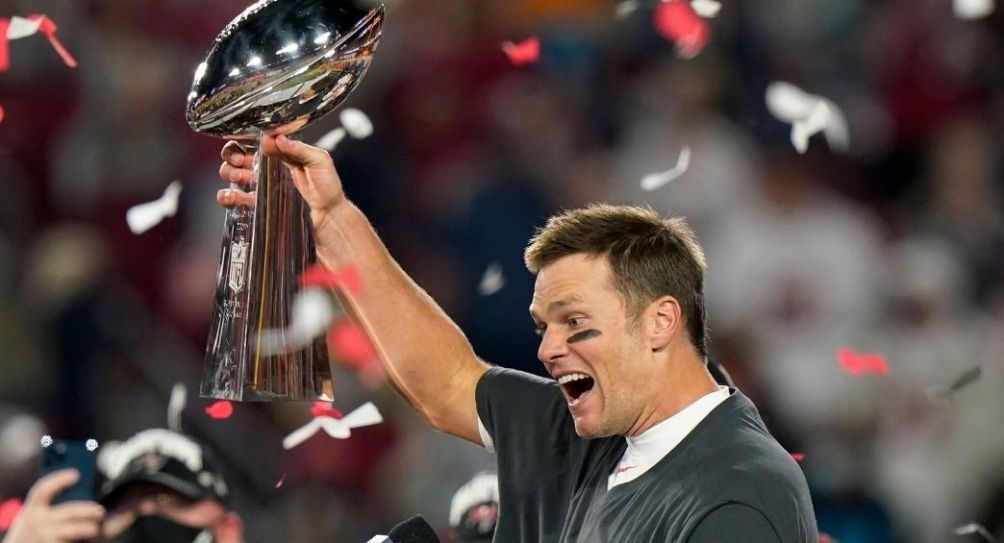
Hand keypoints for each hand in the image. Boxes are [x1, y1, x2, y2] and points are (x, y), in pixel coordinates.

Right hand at [2, 470, 103, 542]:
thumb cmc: (32, 532)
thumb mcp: (34, 517)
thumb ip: (51, 507)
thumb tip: (80, 490)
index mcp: (31, 511)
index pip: (42, 491)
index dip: (58, 480)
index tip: (75, 474)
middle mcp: (37, 523)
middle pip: (70, 511)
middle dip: (88, 510)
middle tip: (100, 511)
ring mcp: (45, 537)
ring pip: (75, 530)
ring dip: (89, 528)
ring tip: (95, 528)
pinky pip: (72, 542)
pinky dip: (83, 541)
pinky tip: (87, 540)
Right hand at [216, 133, 346, 229]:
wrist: (330, 217)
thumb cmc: (328, 188)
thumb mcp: (320, 161)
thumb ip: (300, 149)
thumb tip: (278, 138)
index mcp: (280, 155)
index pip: (255, 142)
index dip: (245, 141)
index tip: (245, 144)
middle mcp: (267, 169)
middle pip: (238, 157)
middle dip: (233, 156)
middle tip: (240, 162)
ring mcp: (261, 188)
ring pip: (233, 175)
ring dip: (229, 173)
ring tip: (239, 177)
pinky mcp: (259, 206)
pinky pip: (236, 200)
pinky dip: (227, 196)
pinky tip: (231, 196)